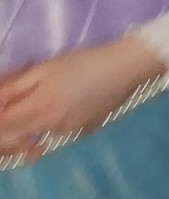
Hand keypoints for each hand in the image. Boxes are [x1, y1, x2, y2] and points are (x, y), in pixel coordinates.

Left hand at [0, 37, 166, 161]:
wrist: (126, 68)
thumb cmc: (84, 62)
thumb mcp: (45, 68)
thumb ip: (15, 86)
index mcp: (39, 108)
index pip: (3, 124)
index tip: (5, 103)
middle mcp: (52, 127)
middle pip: (18, 136)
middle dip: (11, 126)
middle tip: (22, 104)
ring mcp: (70, 132)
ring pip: (40, 133)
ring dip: (35, 121)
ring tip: (51, 97)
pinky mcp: (85, 132)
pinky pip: (60, 131)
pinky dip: (56, 121)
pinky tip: (70, 103)